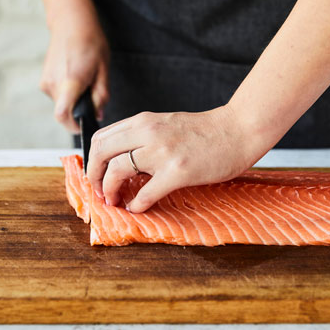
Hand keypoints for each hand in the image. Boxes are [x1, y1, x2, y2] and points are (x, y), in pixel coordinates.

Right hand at [39, 18, 108, 131]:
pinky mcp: (43, 81)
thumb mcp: (104, 70)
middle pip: (64, 113)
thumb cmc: (90, 43)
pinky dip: (67, 93)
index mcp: (70, 82)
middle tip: (91, 95)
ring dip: (74, 100)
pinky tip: (75, 77)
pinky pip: (57, 96)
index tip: (84, 125)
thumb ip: (101, 96)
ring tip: (84, 81)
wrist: (71, 24)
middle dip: (79, 111)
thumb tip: (98, 114)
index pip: (62, 115)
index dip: (74, 126)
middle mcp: (53, 84)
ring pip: (61, 104)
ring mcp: (45, 82)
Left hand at [87, 106, 260, 212]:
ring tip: (115, 201)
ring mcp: (162, 152)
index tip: (96, 175)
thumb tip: (122, 159)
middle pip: (101, 152)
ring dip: (110, 191)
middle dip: (94, 177)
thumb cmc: (206, 131)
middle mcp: (148, 133)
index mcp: (143, 121)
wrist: (238, 130)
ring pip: (117, 171)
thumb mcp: (166, 124)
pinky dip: (136, 204)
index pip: (101, 138)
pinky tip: (138, 208)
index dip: (92, 161)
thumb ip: (143, 136)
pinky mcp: (178, 171)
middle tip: (100, 191)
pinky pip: (146, 193)